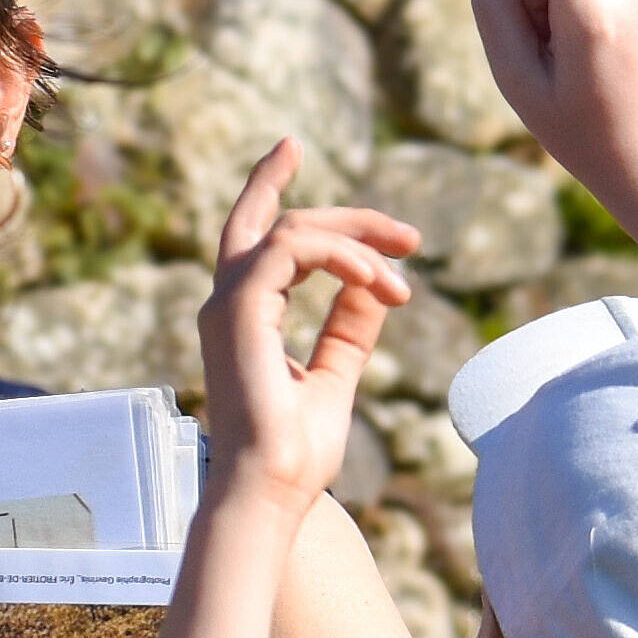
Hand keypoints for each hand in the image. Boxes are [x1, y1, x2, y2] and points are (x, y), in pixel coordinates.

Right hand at [190, 140, 413, 514]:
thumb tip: (377, 286)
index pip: (259, 236)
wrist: (269, 490)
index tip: (291, 148)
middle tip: (408, 235)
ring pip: (294, 230)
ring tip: (403, 275)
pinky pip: (293, 250)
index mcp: (245, 316)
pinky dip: (342, 256)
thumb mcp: (337, 375)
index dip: (271, 186)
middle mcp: (229, 302)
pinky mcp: (240, 310)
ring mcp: (229, 305)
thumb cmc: (296, 451)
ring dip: (358, 241)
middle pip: (280, 222)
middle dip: (346, 216)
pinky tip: (379, 282)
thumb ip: (350, 328)